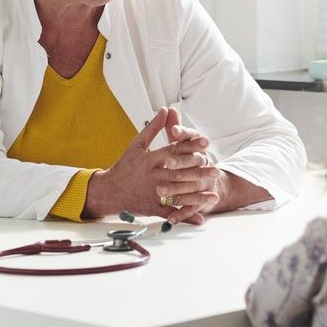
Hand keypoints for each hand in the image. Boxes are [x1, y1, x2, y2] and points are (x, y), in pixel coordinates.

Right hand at [83, 108, 213, 220]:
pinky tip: (200, 217)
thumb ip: (153, 128)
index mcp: (149, 160)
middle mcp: (152, 176)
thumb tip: (166, 110)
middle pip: (178, 173)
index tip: (206, 143)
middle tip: (216, 171)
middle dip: (198, 172)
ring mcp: (152, 193)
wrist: (110, 191)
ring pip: (177, 194)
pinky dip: (185, 215)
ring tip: (214, 194)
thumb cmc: (125, 166)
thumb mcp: (136, 144)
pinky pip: (171, 212)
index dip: (190, 146)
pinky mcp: (152, 207)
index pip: (173, 151)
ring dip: (197, 196)